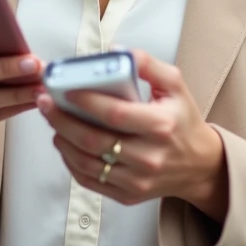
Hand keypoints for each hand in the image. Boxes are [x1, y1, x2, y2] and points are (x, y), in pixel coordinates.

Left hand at [37, 49, 228, 220]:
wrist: (199, 165)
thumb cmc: (183, 120)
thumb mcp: (175, 85)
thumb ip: (148, 64)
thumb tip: (117, 50)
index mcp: (161, 126)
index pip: (116, 114)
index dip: (87, 101)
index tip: (66, 89)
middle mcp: (149, 157)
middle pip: (94, 141)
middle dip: (62, 120)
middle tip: (45, 103)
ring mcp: (137, 180)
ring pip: (87, 163)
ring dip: (62, 141)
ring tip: (52, 121)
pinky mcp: (128, 195)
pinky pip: (91, 181)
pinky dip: (71, 162)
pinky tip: (64, 144)